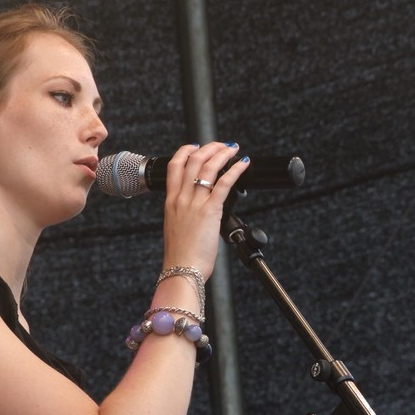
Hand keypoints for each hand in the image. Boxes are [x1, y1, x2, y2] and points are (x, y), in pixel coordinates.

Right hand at [161, 142, 248, 278]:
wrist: (182, 269)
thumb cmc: (180, 255)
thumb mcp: (175, 227)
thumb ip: (184, 213)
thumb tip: (196, 210)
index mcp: (171, 201)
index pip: (174, 166)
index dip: (185, 151)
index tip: (196, 146)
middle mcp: (181, 198)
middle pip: (193, 160)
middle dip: (209, 148)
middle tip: (221, 145)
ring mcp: (195, 203)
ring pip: (208, 167)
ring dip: (223, 154)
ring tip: (233, 149)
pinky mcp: (210, 211)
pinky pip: (224, 183)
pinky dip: (235, 170)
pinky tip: (243, 164)